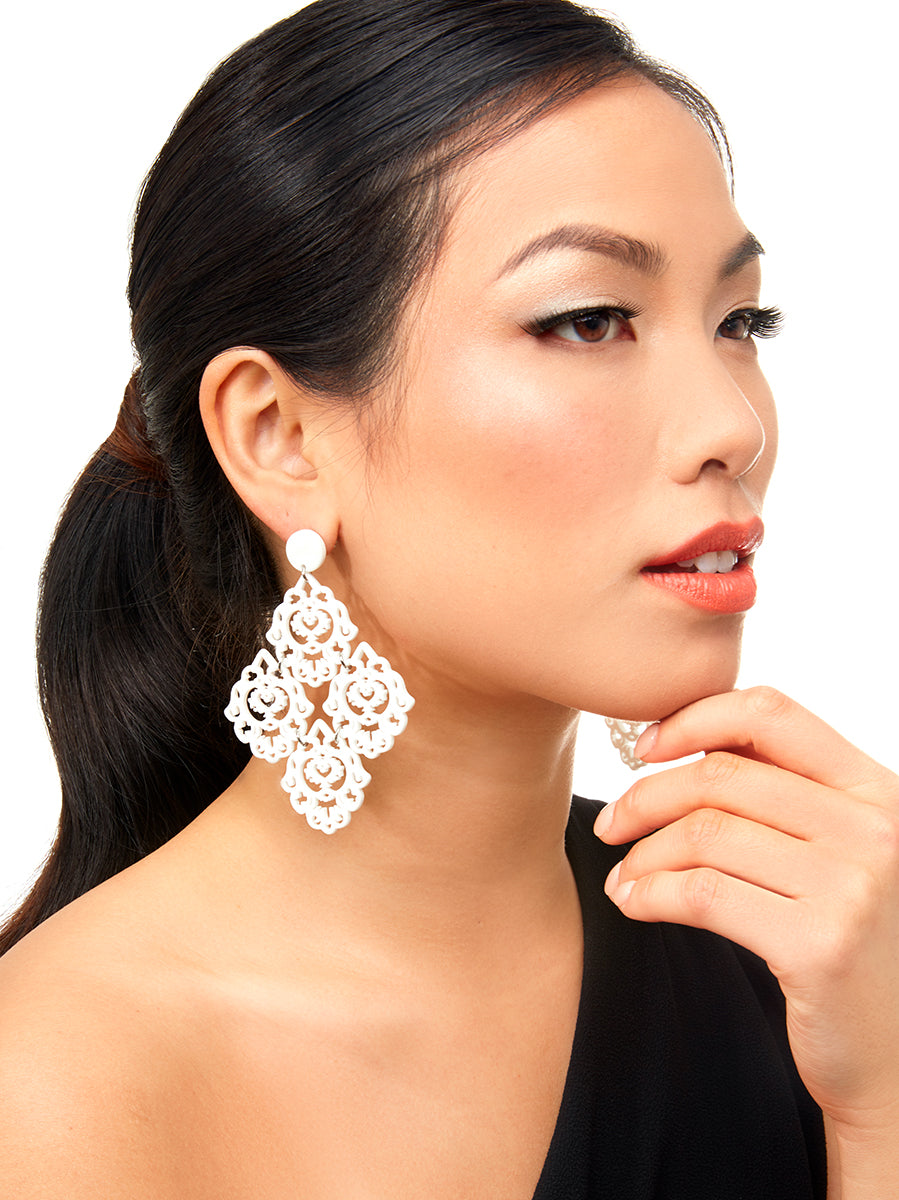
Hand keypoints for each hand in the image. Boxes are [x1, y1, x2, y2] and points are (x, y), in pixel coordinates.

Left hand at [594, 686, 898, 1135]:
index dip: (693, 719)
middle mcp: (876, 828)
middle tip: (611, 824)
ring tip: (623, 876)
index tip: (645, 749)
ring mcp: (853, 886)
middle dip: (647, 795)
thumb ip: (787, 795)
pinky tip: (634, 903)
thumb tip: (684, 737)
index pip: (770, 712)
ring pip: (704, 834)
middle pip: (723, 775)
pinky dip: (650, 893)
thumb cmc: (852, 944)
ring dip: (643, 854)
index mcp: (877, 790)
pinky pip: (703, 894)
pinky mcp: (820, 944)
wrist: (897, 1055)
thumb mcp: (841, 852)